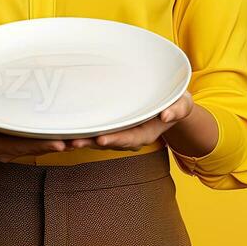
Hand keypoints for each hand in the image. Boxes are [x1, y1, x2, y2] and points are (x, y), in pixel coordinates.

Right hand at [0, 98, 77, 162]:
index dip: (40, 146)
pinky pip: (38, 140)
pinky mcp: (16, 140)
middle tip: (84, 140)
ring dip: (63, 142)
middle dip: (60, 145)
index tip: (60, 144)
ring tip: (87, 137)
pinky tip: (74, 132)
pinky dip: (55, 137)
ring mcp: (11, 146)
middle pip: (36, 148)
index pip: (20, 146)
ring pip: (40, 145)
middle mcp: (4, 149)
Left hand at [64, 92, 194, 151]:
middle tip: (73, 142)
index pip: (130, 139)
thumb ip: (177, 109)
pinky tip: (66, 130)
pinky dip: (81, 131)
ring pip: (98, 138)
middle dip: (92, 142)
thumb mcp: (182, 104)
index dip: (116, 140)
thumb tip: (166, 116)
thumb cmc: (176, 103)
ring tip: (63, 139)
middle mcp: (130, 137)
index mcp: (146, 133)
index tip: (102, 139)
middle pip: (109, 142)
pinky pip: (95, 131)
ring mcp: (119, 132)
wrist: (170, 105)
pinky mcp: (111, 126)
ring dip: (82, 139)